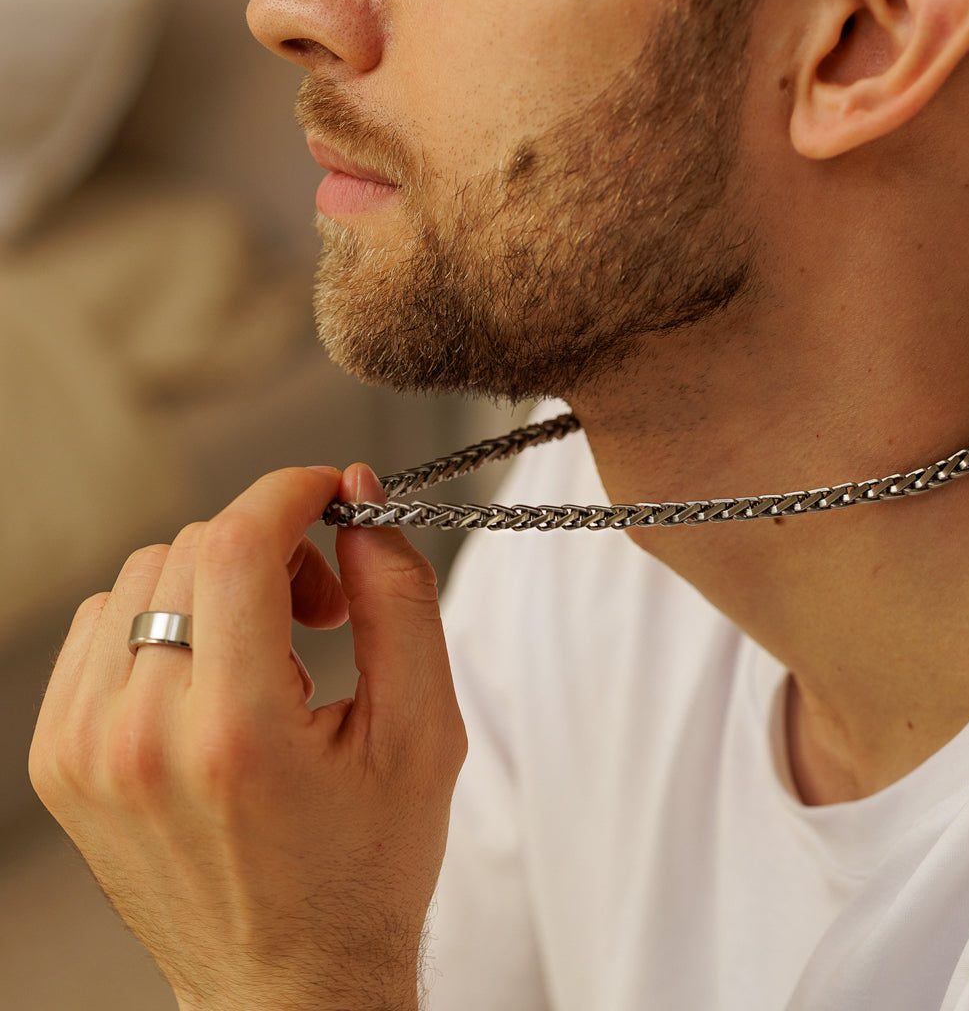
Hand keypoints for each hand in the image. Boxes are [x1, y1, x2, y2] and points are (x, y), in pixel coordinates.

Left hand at [29, 465, 465, 1010]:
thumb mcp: (424, 729)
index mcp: (236, 734)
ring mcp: (83, 751)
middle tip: (324, 605)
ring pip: (143, 575)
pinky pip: (102, 625)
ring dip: (218, 581)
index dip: (292, 492)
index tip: (331, 495)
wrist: (287, 982)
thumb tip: (360, 497)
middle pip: (193, 548)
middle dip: (274, 546)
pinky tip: (215, 675)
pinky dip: (167, 620)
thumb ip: (398, 596)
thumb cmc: (365, 866)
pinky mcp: (59, 759)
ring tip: (271, 649)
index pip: (236, 542)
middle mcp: (138, 738)